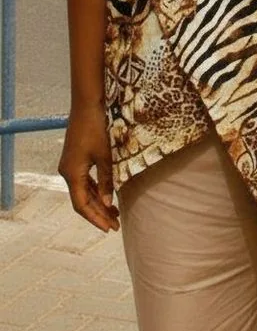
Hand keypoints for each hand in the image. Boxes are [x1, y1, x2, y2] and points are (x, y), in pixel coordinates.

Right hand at [58, 103, 118, 232]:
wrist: (88, 103)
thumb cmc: (97, 127)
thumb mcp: (106, 155)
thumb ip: (107, 179)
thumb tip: (109, 202)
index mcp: (72, 173)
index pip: (81, 205)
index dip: (95, 218)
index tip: (109, 228)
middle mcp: (68, 171)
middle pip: (82, 200)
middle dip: (99, 213)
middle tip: (115, 225)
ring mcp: (71, 164)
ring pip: (84, 190)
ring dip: (98, 202)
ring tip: (114, 213)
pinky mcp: (76, 157)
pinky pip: (85, 180)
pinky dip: (96, 189)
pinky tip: (108, 195)